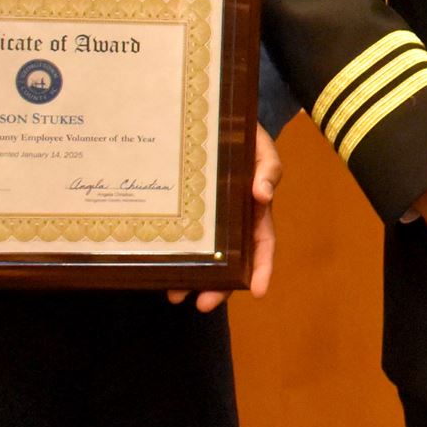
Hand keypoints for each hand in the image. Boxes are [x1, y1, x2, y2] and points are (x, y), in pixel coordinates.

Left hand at [179, 124, 280, 312]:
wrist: (213, 121)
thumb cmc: (245, 137)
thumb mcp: (262, 148)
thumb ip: (268, 169)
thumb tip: (263, 194)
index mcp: (255, 211)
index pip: (263, 245)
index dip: (262, 269)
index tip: (257, 292)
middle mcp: (232, 223)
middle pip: (231, 263)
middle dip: (220, 286)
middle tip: (203, 304)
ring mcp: (207, 221)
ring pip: (202, 257)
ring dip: (192, 279)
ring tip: (175, 295)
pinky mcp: (184, 214)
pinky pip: (179, 238)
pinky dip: (173, 254)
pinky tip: (159, 266)